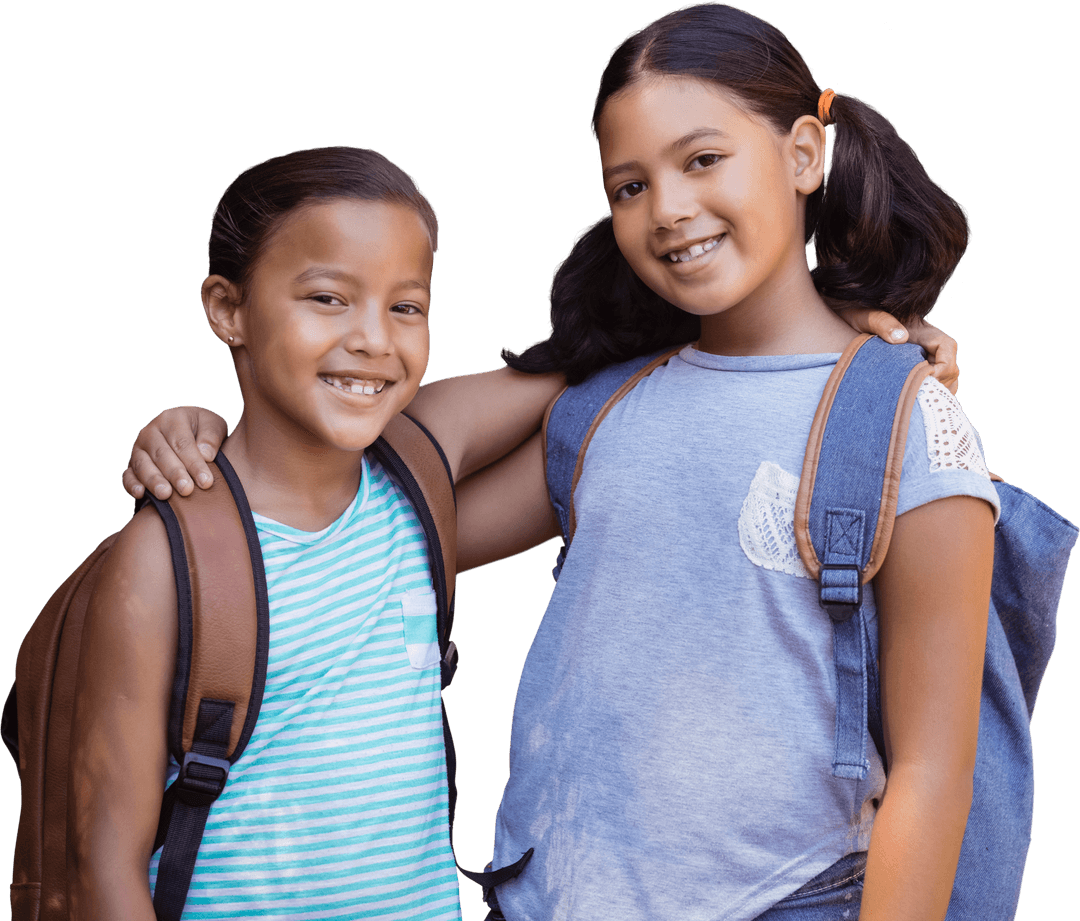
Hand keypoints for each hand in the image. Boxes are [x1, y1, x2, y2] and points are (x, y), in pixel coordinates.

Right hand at [122, 407, 227, 499]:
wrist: (188, 429)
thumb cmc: (203, 429)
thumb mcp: (214, 425)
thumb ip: (211, 437)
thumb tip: (206, 455)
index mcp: (172, 419)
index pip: (183, 444)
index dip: (194, 464)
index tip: (206, 481)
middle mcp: (151, 432)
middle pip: (162, 455)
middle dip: (175, 474)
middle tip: (187, 490)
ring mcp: (138, 448)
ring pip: (143, 465)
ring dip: (154, 481)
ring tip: (165, 494)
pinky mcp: (132, 464)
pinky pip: (128, 475)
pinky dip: (132, 485)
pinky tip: (140, 494)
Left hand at [836, 307, 958, 393]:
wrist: (851, 317)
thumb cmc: (859, 314)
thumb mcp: (867, 317)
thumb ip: (883, 324)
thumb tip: (901, 338)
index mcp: (924, 331)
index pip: (947, 348)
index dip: (943, 367)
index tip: (926, 381)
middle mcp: (929, 344)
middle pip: (950, 367)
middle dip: (940, 384)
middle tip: (918, 398)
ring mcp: (924, 358)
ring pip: (945, 378)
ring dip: (936, 392)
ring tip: (915, 403)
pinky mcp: (915, 369)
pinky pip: (932, 384)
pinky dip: (928, 395)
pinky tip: (910, 402)